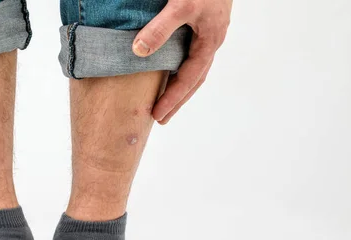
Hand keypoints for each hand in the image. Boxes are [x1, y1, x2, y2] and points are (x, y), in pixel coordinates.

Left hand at [132, 0, 231, 123]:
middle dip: (178, 100)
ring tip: (165, 101)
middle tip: (161, 118)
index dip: (172, 98)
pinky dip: (181, 68)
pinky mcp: (203, 24)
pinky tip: (171, 71)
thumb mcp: (180, 5)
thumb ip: (160, 29)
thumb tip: (139, 52)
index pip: (189, 79)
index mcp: (209, 42)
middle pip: (194, 80)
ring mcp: (208, 34)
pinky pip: (191, 54)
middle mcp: (211, 41)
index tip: (157, 115)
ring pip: (194, 68)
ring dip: (180, 86)